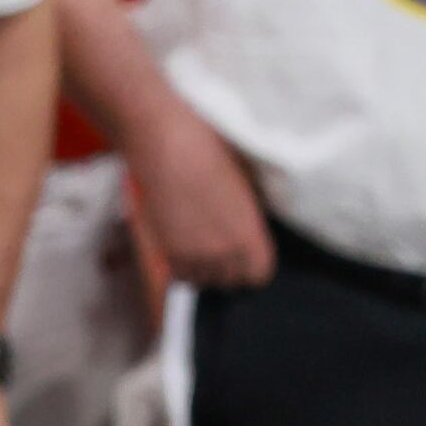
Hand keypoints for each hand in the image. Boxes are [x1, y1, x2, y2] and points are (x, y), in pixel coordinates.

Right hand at [124, 104, 273, 287]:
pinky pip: (180, 276)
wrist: (166, 144)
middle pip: (232, 281)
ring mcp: (194, 254)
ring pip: (204, 281)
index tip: (248, 257)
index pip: (259, 275)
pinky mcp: (166, 250)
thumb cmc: (210, 154)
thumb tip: (252, 229)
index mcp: (251, 236)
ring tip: (202, 247)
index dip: (253, 266)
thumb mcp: (247, 185)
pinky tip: (183, 248)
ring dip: (205, 270)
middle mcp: (225, 252)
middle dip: (229, 268)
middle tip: (222, 249)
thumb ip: (250, 216)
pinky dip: (183, 268)